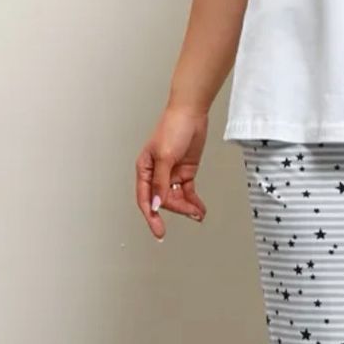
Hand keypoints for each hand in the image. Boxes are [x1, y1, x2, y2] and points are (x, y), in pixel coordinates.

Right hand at [136, 104, 209, 240]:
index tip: (158, 230)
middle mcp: (156, 173)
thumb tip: (156, 203)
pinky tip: (199, 209)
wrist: (191, 114)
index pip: (145, 198)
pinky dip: (193, 201)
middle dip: (177, 209)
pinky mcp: (185, 171)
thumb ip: (160, 182)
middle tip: (190, 215)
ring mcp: (171, 173)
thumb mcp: (164, 157)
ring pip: (176, 198)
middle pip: (163, 200)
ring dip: (187, 207)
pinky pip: (187, 191)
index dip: (151, 216)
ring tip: (198, 214)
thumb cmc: (172, 127)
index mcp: (145, 169)